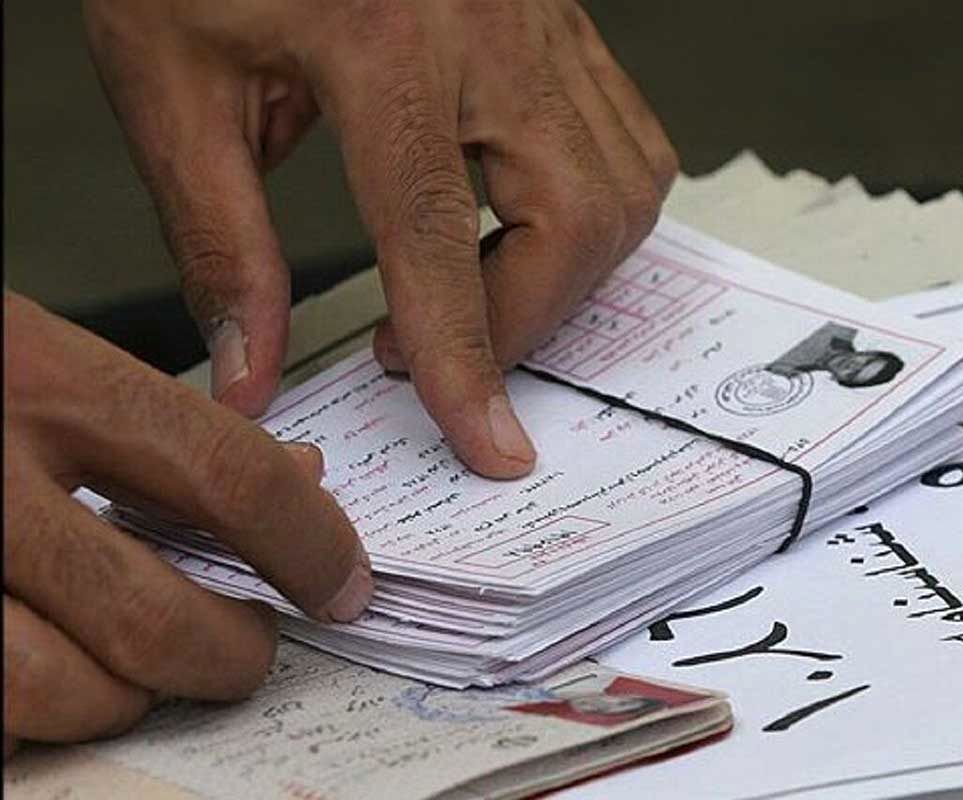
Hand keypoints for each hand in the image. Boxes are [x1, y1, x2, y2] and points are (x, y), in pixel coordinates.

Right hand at [2, 293, 372, 753]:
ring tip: (131, 672)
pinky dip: (28, 719)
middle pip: (149, 613)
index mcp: (34, 374)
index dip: (310, 545)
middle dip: (224, 653)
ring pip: (56, 691)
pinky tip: (40, 671)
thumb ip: (158, 422)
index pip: (226, 475)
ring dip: (118, 700)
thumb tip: (298, 482)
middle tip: (242, 651)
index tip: (342, 581)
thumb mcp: (35, 351)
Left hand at [83, 0, 677, 478]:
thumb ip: (221, 242)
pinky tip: (525, 224)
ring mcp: (540, 15)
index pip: (437, 235)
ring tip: (478, 287)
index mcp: (380, 37)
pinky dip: (597, 209)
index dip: (465, 358)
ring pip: (625, 182)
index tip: (491, 441)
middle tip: (443, 350)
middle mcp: (487, 22)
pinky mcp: (560, 18)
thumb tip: (251, 367)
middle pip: (574, 216)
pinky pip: (629, 135)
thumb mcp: (171, 85)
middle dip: (525, 319)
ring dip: (567, 271)